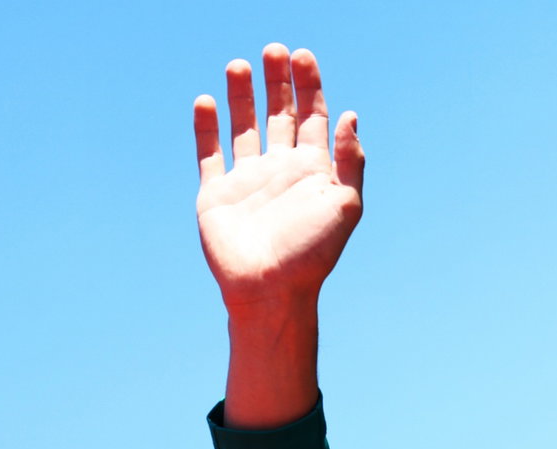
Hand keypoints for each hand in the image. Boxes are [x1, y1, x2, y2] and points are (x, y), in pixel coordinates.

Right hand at [194, 45, 364, 311]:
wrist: (270, 291)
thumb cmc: (312, 254)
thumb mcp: (345, 205)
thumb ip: (349, 160)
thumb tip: (350, 116)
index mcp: (313, 171)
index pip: (313, 117)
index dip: (309, 85)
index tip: (302, 56)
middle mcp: (280, 171)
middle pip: (279, 115)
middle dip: (277, 82)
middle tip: (272, 50)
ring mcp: (247, 182)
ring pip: (244, 128)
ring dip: (242, 96)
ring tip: (239, 64)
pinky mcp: (216, 195)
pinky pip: (210, 155)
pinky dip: (207, 129)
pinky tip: (206, 101)